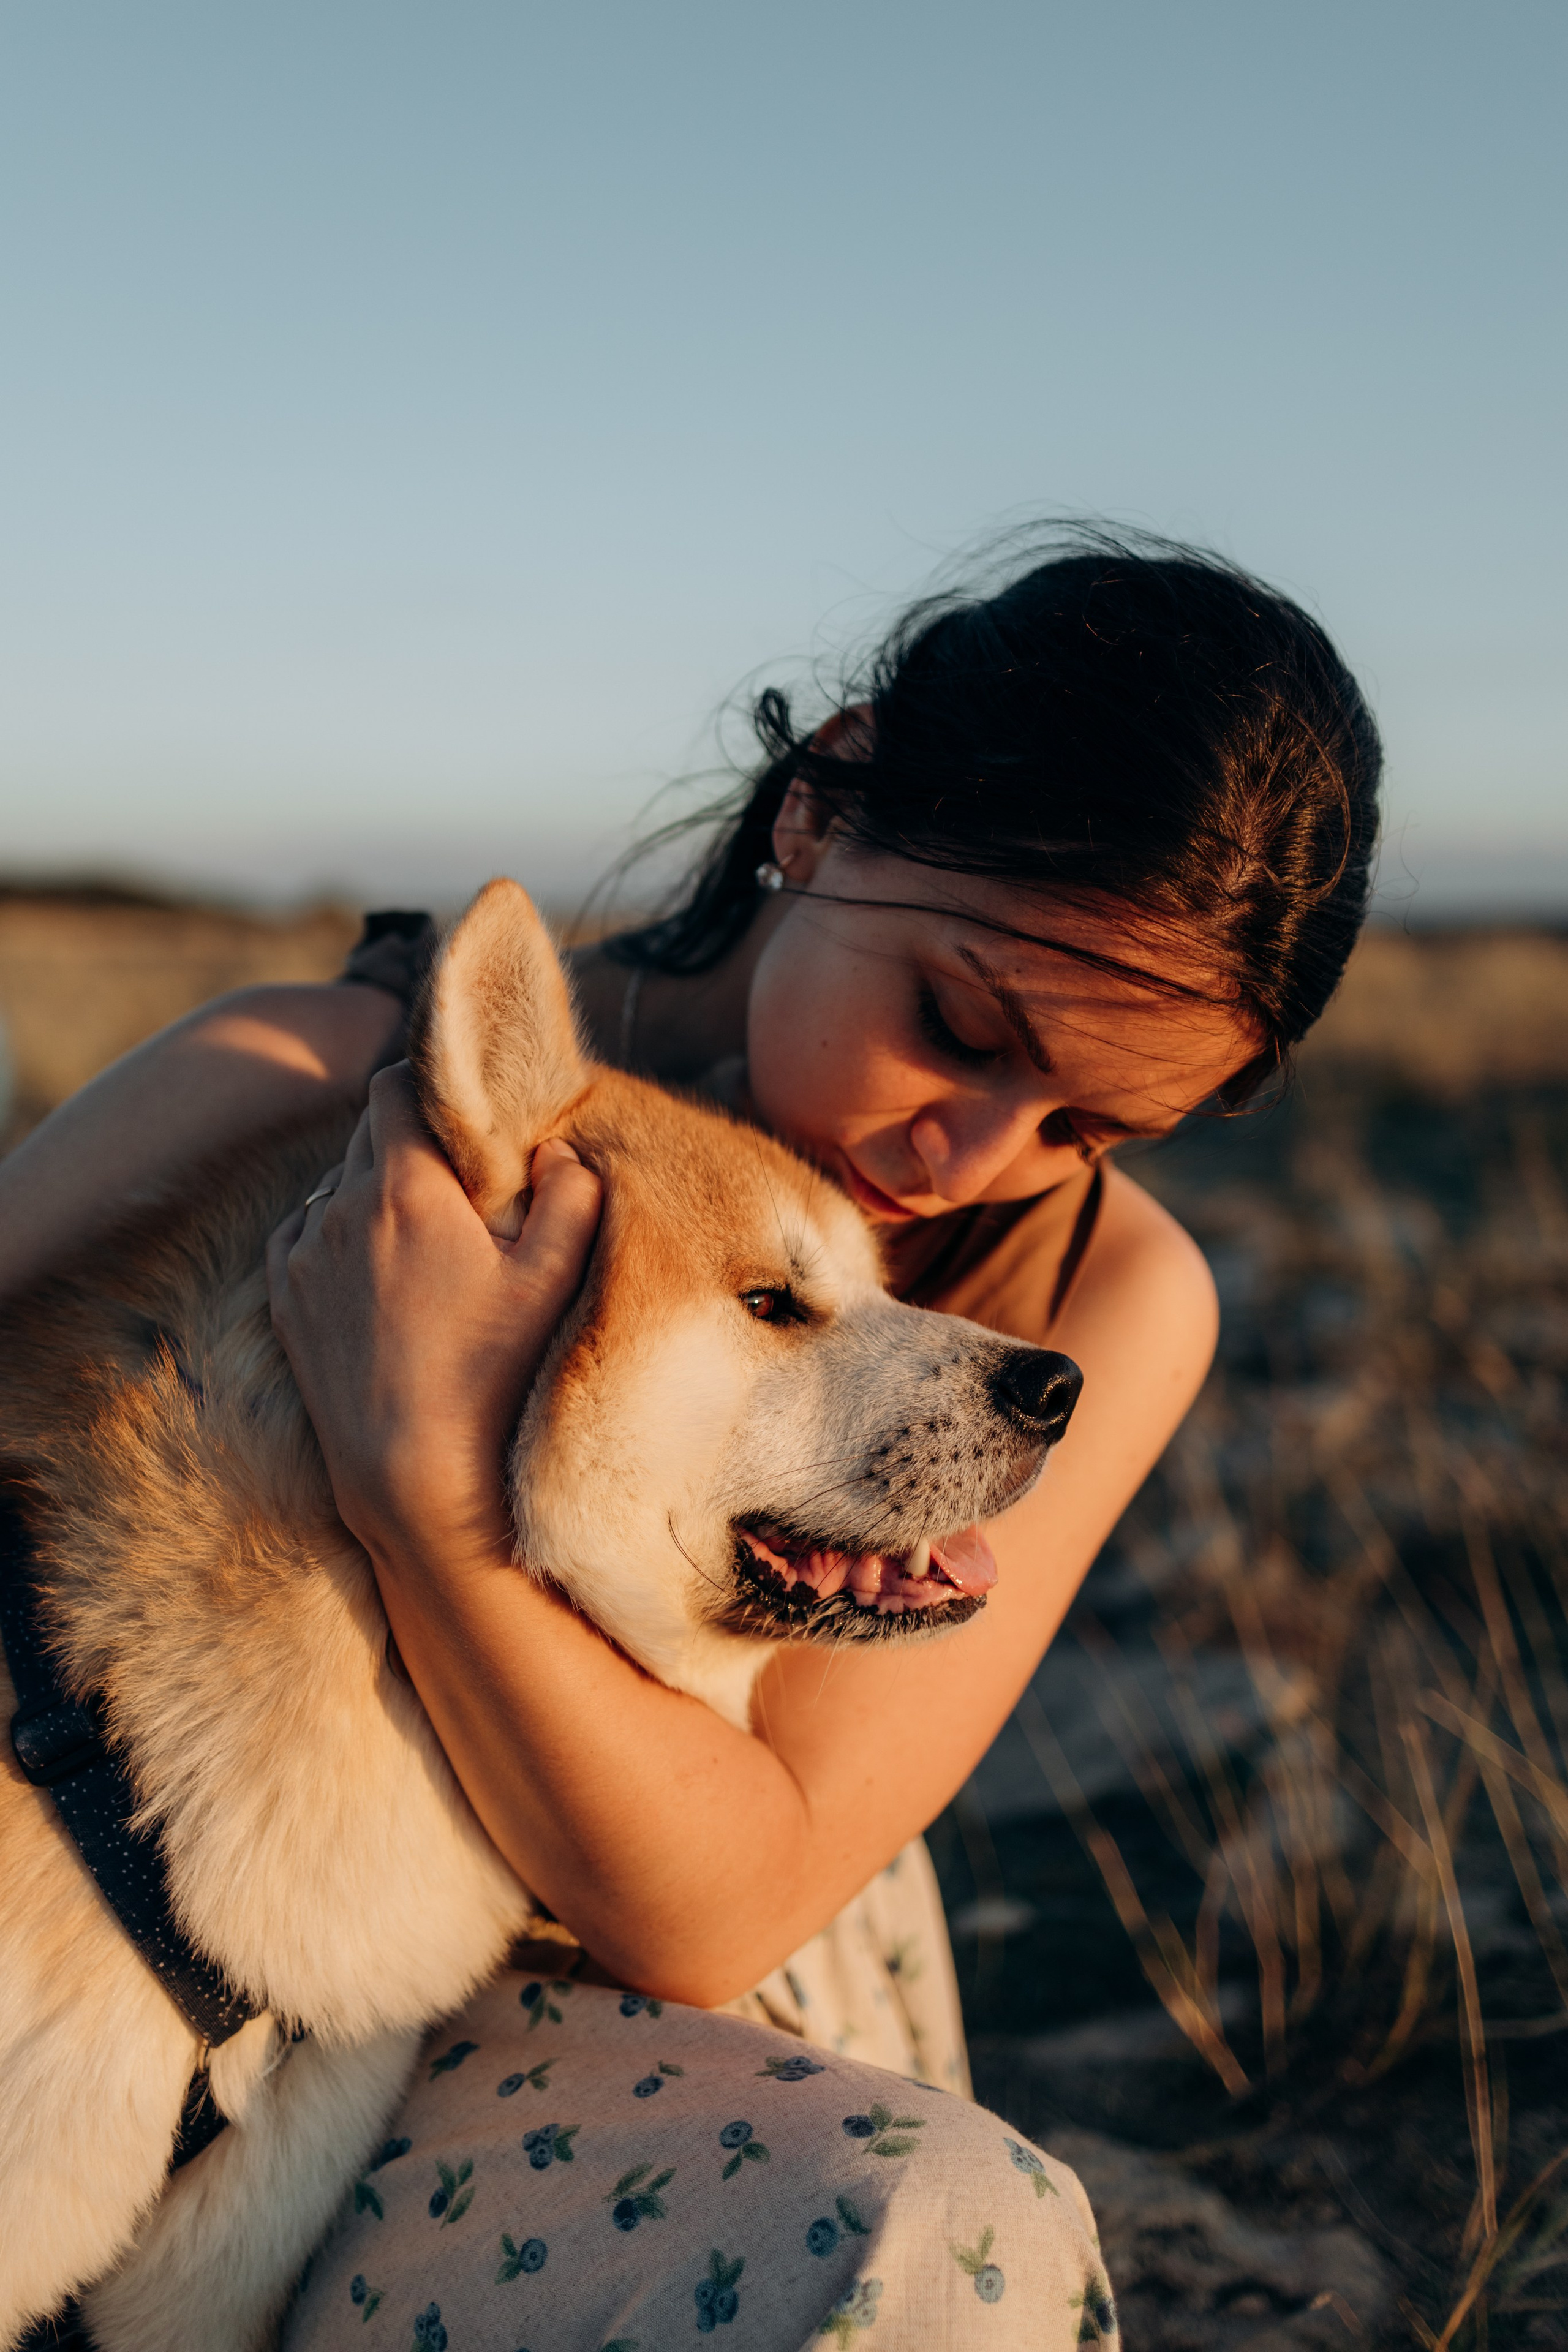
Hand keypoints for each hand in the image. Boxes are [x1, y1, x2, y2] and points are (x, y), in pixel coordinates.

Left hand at [266, 1063, 602, 1566]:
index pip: (397, 1085)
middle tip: (462, 1175)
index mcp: (407, 1187)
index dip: (430, 1081)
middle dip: (413, 1137)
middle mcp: (342, 1207)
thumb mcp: (554, 1281)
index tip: (465, 1105)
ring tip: (426, 1236)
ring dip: (377, 1189)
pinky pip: (306, 1231)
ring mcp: (304, 1254)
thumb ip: (572, 1196)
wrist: (411, 1475)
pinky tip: (380, 1271)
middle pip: (370, 1131)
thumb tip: (556, 1150)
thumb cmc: (493, 1376)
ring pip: (338, 1184)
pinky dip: (339, 1233)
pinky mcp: (284, 1298)